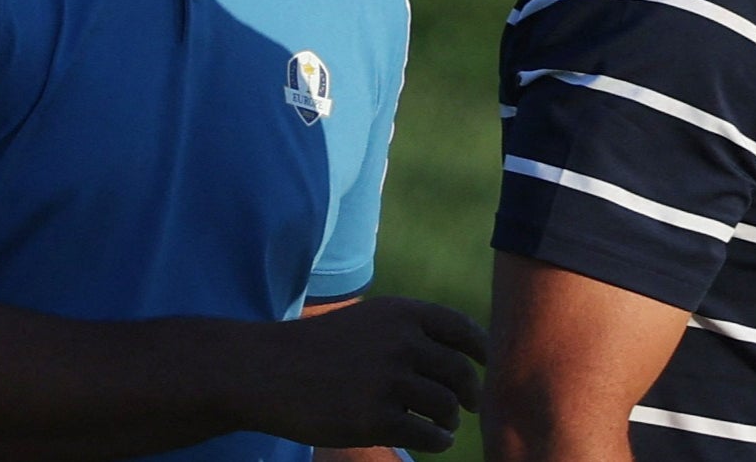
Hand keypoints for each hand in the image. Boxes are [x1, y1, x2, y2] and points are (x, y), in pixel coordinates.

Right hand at [250, 297, 485, 453]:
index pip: (461, 329)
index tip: (485, 365)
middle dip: (471, 392)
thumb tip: (465, 350)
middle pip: (460, 372)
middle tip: (469, 404)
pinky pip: (427, 435)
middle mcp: (401, 342)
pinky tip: (435, 441)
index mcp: (402, 313)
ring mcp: (388, 381)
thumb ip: (413, 328)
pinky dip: (438, 441)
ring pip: (446, 406)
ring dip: (451, 419)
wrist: (270, 371)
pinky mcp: (375, 420)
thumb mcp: (371, 319)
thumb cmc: (324, 346)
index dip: (480, 350)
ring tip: (445, 424)